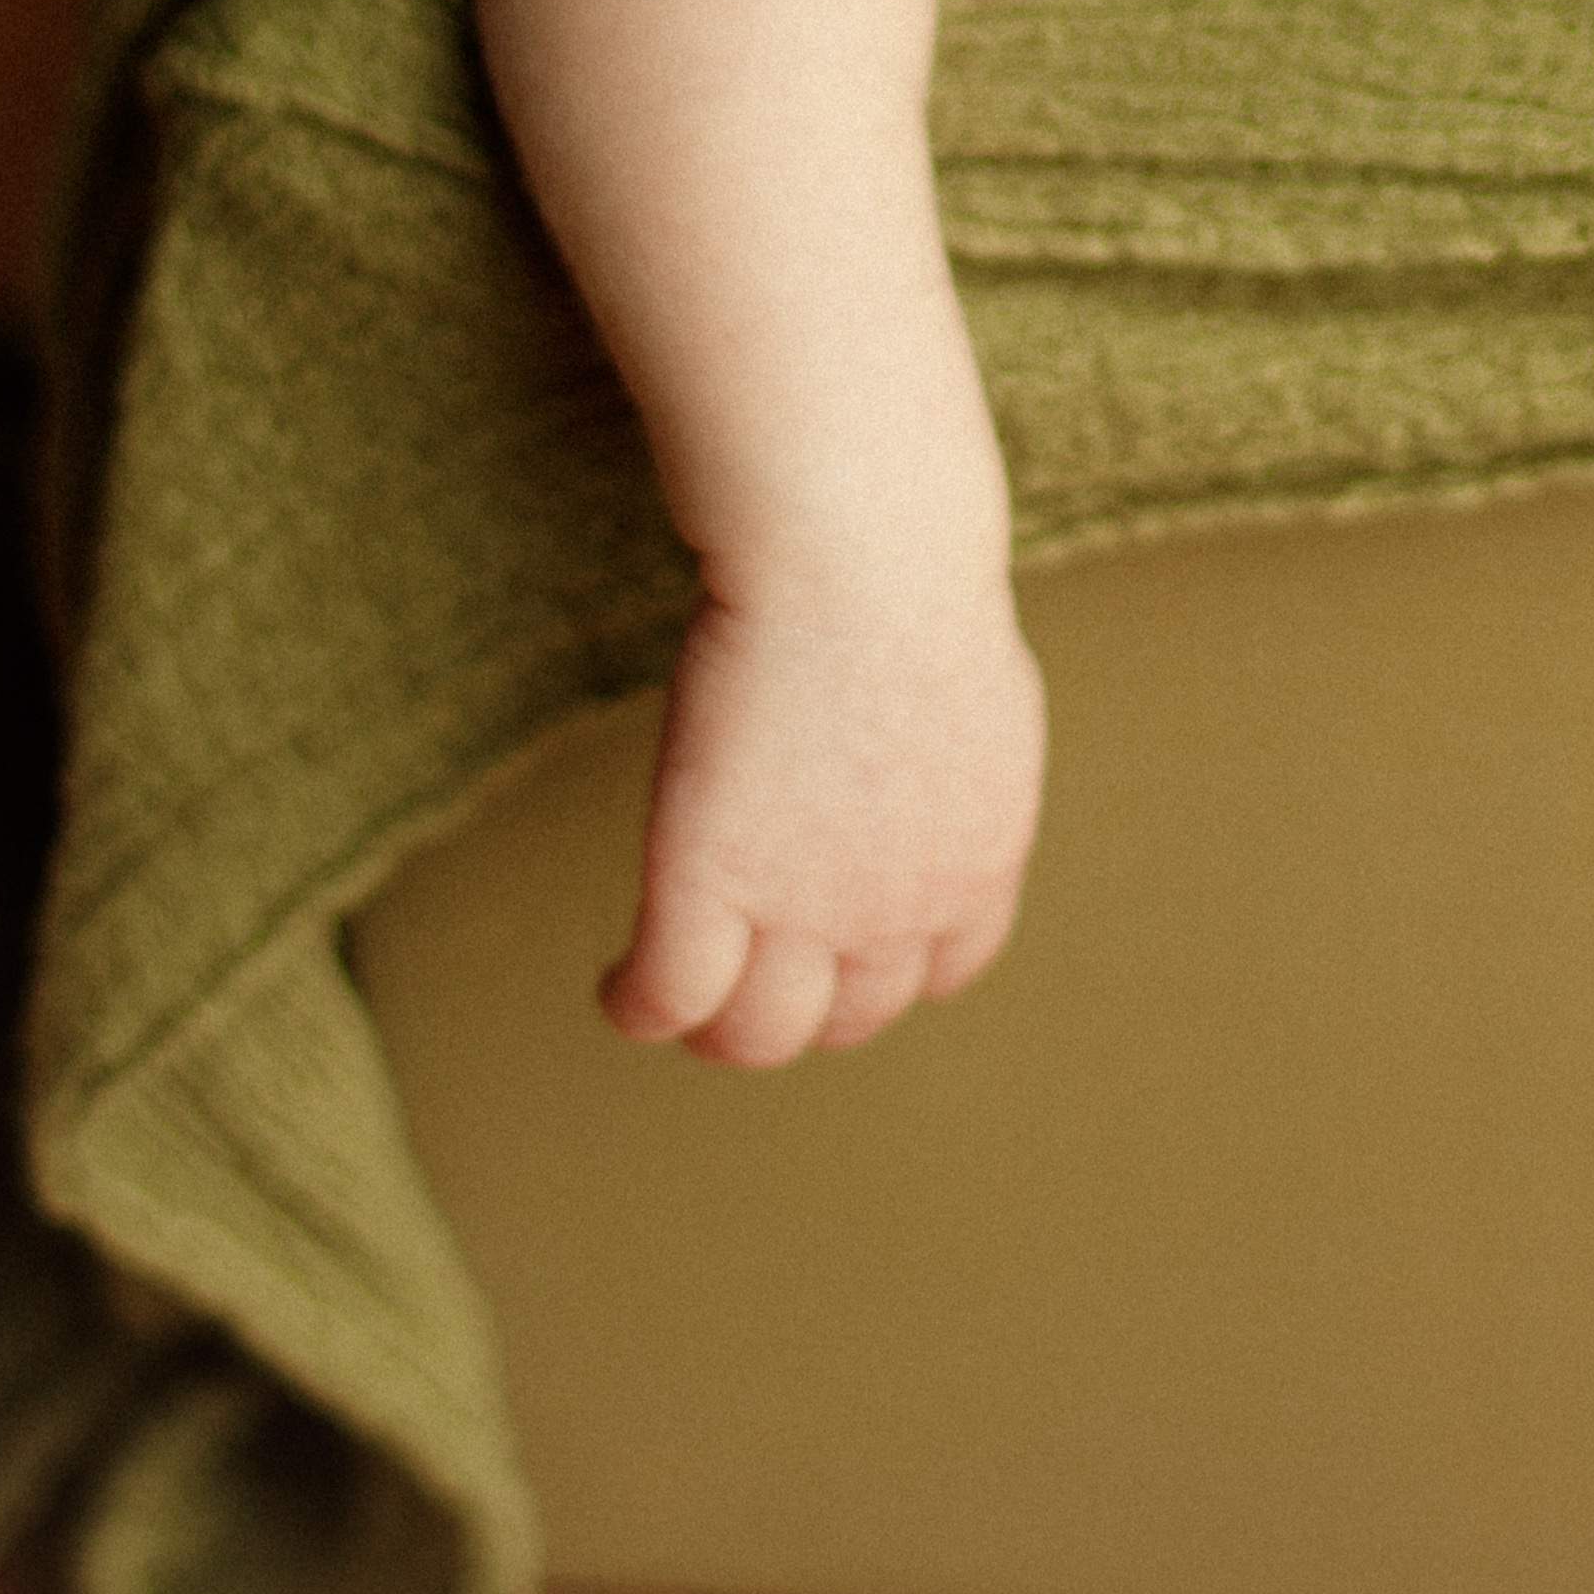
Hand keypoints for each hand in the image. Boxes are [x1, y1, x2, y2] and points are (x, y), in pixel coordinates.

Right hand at [606, 569, 1044, 1067]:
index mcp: (980, 859)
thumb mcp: (978, 694)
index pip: (941, 971)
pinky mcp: (711, 884)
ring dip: (713, 1025)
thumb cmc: (912, 579)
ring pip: (756, 1033)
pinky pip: (666, 996)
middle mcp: (906, 909)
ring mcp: (808, 909)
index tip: (835, 946)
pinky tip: (613, 983)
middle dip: (797, 1007)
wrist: (859, 559)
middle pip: (847, 1019)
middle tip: (736, 975)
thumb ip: (959, 762)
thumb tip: (935, 751)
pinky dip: (634, 1004)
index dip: (881, 970)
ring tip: (671, 993)